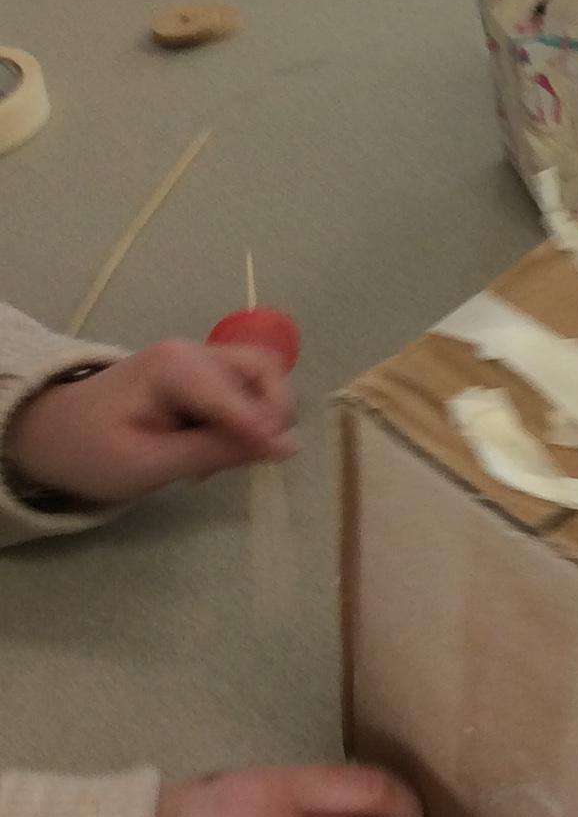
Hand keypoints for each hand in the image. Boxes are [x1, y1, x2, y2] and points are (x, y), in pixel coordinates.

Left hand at [7, 344, 295, 506]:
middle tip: (254, 458)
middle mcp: (194, 351)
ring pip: (261, 377)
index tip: (281, 459)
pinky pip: (244, 387)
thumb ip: (215, 452)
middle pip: (263, 370)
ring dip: (261, 415)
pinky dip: (245, 417)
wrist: (52, 433)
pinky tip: (212, 446)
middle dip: (272, 413)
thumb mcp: (149, 464)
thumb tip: (286, 446)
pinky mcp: (202, 373)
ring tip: (228, 454)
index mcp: (174, 367)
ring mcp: (199, 358)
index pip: (237, 393)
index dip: (264, 425)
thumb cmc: (92, 451)